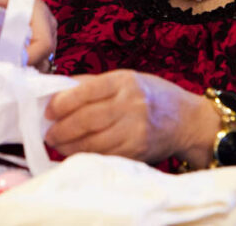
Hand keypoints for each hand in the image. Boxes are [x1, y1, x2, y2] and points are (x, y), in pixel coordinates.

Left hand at [44, 70, 210, 163]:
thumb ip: (93, 84)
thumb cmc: (151, 95)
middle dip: (63, 129)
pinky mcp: (138, 151)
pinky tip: (77, 152)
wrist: (187, 120)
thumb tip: (57, 91)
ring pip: (95, 142)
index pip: (86, 91)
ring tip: (58, 144)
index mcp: (125, 81)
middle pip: (88, 119)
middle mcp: (132, 105)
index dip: (62, 103)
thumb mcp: (127, 79)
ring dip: (71, 146)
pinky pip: (106, 155)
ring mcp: (136, 130)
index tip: (48, 111)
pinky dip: (87, 156)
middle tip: (49, 133)